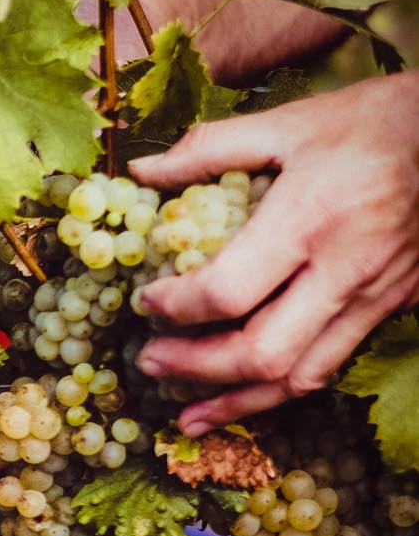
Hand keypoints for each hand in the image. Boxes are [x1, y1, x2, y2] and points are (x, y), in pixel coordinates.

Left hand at [131, 75, 418, 434]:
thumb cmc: (376, 121)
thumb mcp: (290, 122)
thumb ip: (210, 148)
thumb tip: (142, 170)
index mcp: (309, 220)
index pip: (227, 292)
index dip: (175, 308)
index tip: (146, 303)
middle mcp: (344, 269)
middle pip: (261, 352)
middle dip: (195, 368)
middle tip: (150, 362)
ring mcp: (376, 294)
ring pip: (301, 376)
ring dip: (238, 400)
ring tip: (189, 415)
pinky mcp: (395, 303)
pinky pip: (332, 361)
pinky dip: (284, 386)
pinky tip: (250, 393)